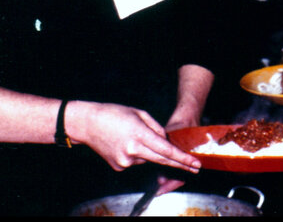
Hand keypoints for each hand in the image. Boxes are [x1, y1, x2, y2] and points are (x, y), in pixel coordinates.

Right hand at [68, 101, 201, 173]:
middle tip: (195, 168)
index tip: (195, 163)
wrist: (87, 124)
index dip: (183, 158)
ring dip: (150, 151)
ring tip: (134, 136)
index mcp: (139, 135)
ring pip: (148, 158)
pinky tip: (126, 143)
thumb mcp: (140, 113)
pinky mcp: (119, 166)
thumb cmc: (114, 114)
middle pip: (162, 160)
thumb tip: (166, 141)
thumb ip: (157, 128)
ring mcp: (124, 161)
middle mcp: (132, 151)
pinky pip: (136, 161)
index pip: (166, 150)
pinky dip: (137, 154)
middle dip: (180, 164)